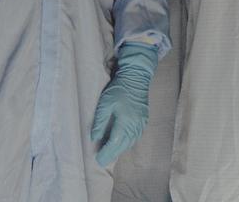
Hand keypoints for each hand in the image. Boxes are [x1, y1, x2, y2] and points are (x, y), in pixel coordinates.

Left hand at [90, 43, 158, 166]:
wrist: (136, 78)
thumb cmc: (119, 89)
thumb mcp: (105, 104)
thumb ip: (99, 122)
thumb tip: (94, 138)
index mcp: (124, 122)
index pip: (114, 143)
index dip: (106, 153)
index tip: (98, 159)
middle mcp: (134, 126)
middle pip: (122, 146)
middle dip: (112, 154)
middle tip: (101, 160)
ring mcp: (141, 124)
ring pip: (130, 143)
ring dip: (120, 150)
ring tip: (109, 154)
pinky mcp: (144, 121)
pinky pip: (135, 137)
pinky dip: (127, 143)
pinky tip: (121, 143)